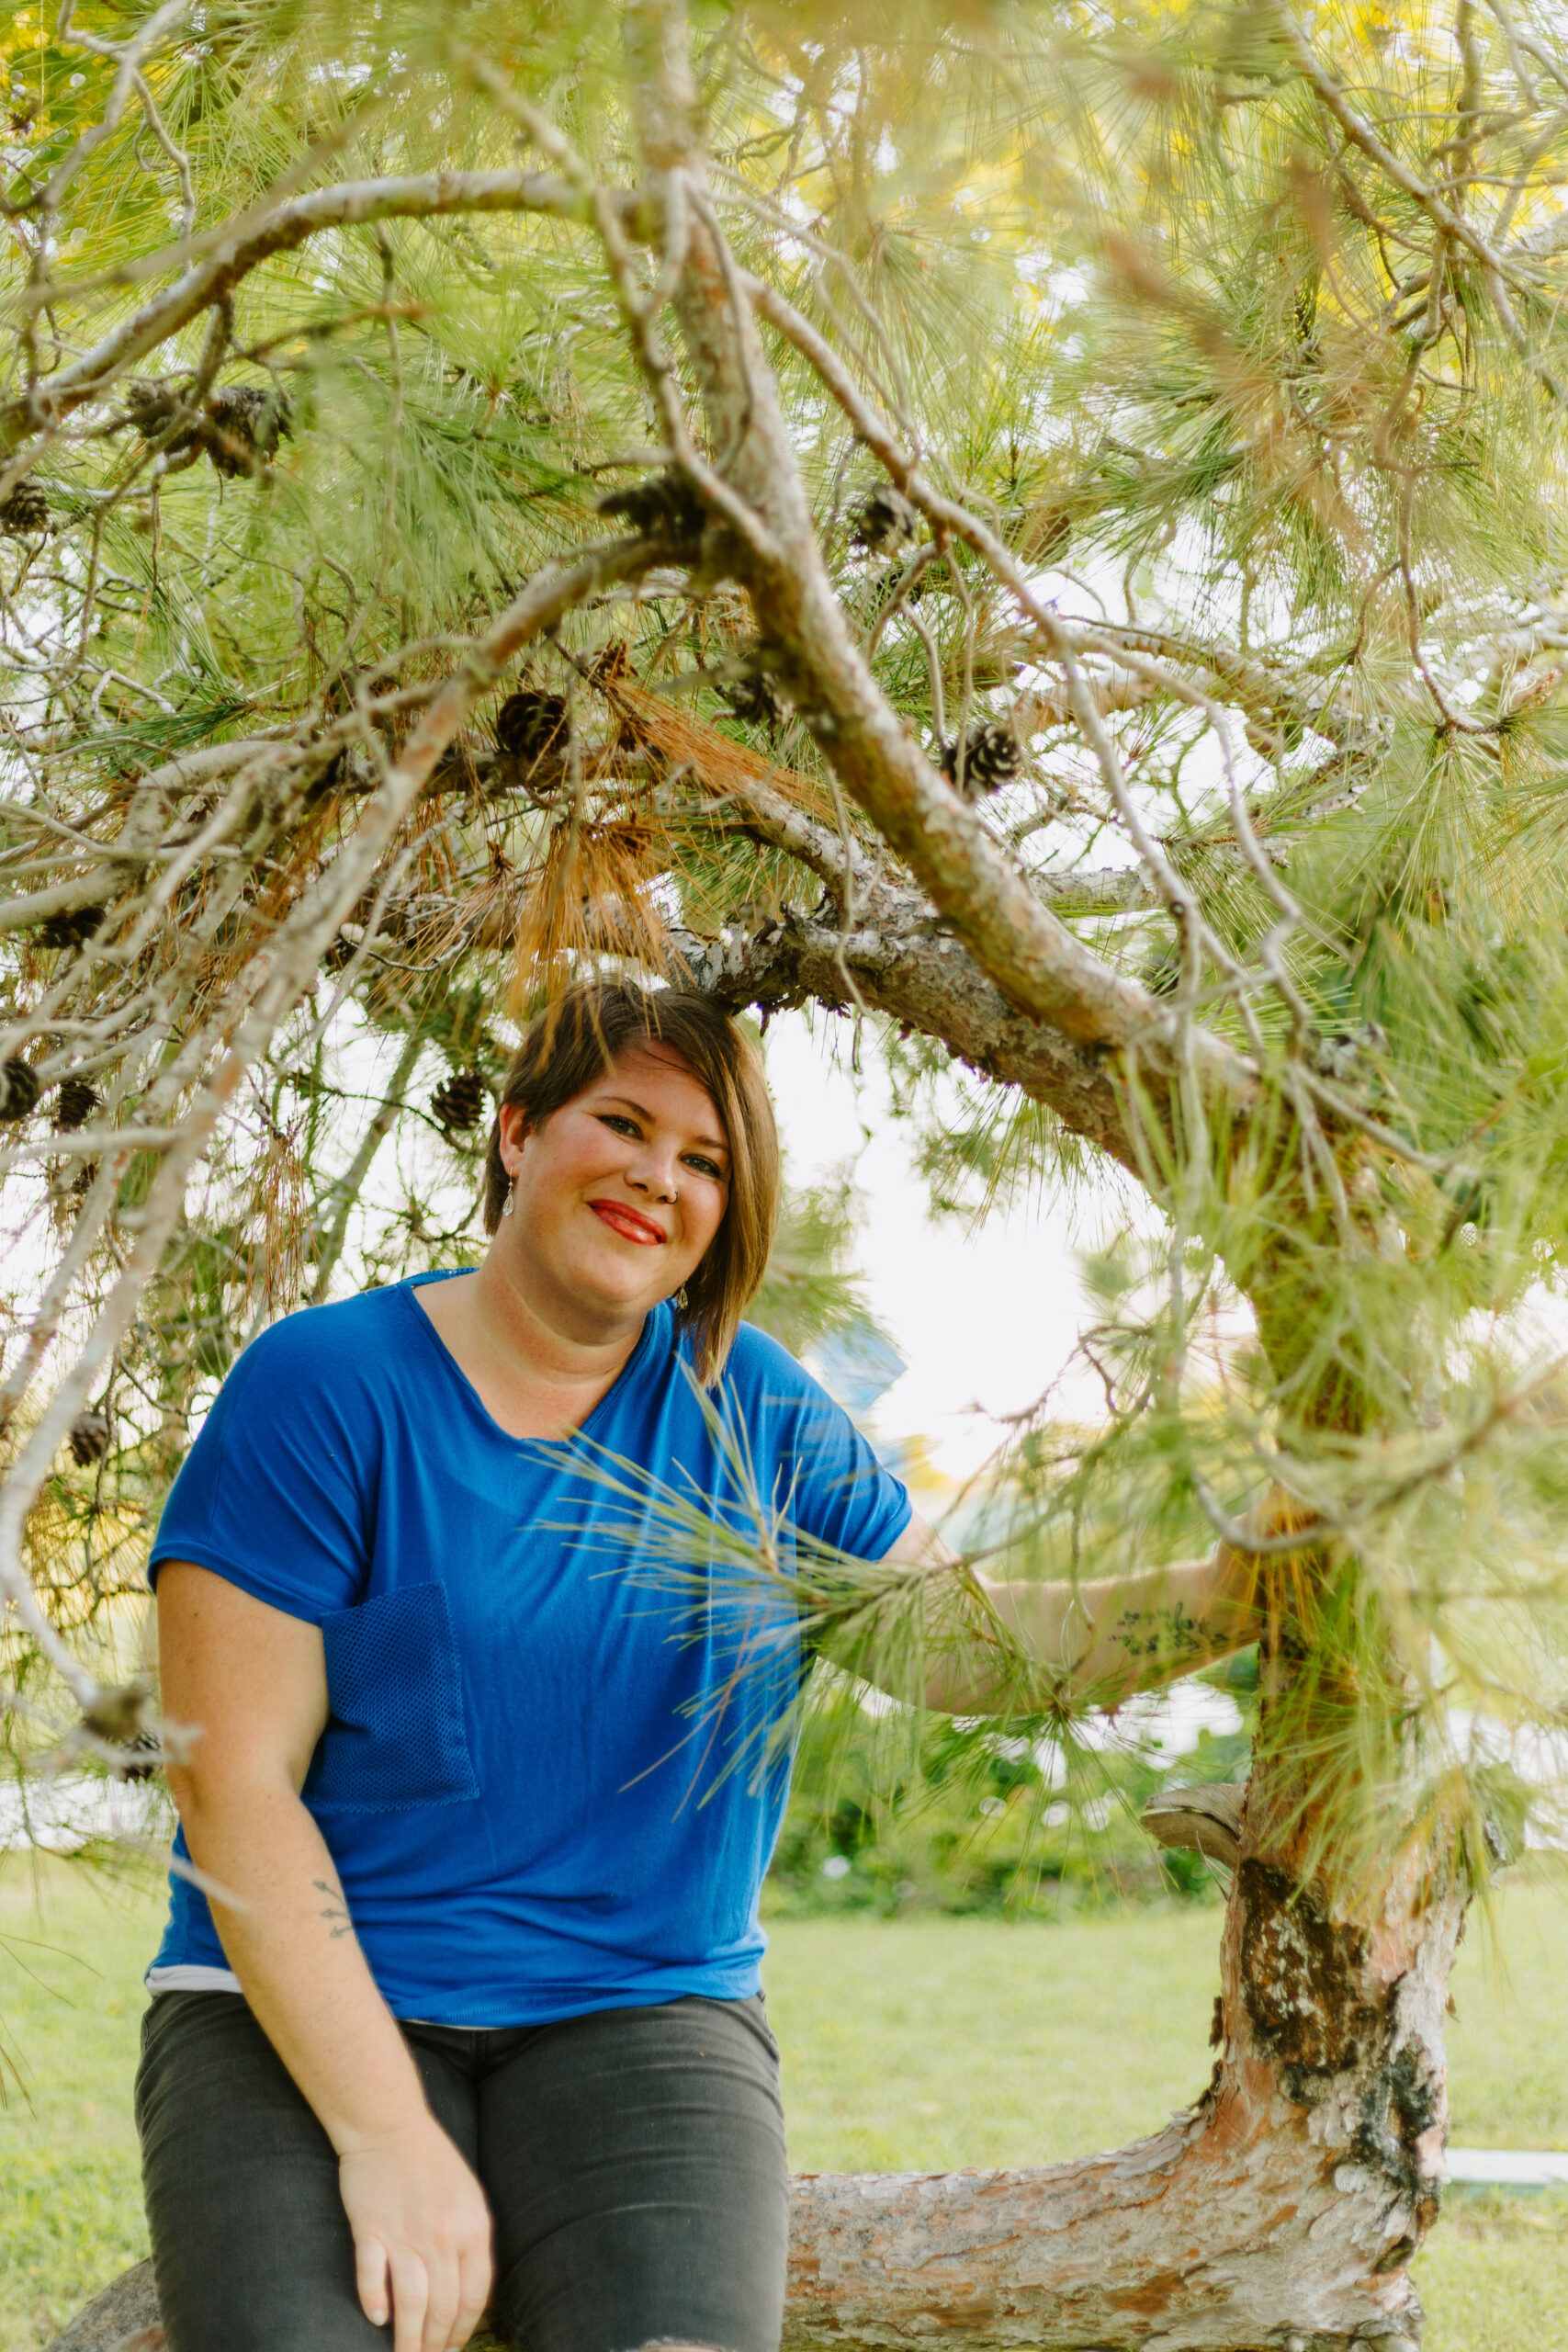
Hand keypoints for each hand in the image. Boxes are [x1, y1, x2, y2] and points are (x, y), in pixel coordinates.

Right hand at [337, 2114, 492, 2351]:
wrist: (389, 2124)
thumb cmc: (430, 2161)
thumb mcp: (468, 2197)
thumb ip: (469, 2242)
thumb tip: (466, 2297)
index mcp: (473, 2227)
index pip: (474, 2296)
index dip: (463, 2330)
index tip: (453, 2349)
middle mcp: (443, 2235)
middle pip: (443, 2307)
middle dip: (436, 2345)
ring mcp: (405, 2233)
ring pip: (412, 2303)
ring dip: (409, 2340)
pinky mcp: (370, 2229)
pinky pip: (373, 2276)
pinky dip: (375, 2302)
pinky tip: (377, 2319)